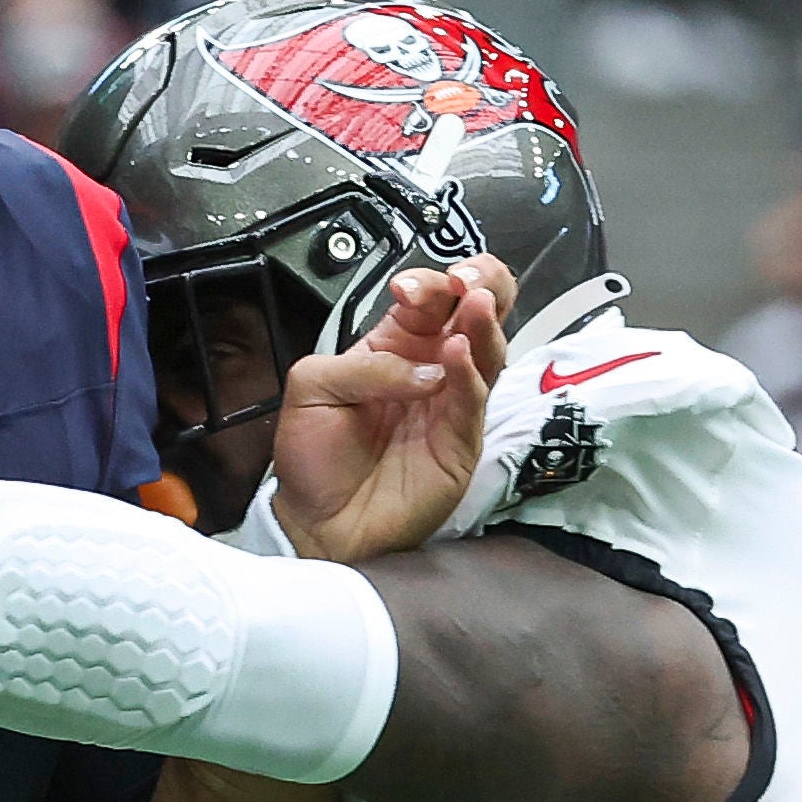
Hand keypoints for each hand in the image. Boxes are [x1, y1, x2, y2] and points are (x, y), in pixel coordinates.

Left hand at [269, 257, 503, 562]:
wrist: (318, 521)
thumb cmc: (314, 457)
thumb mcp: (313, 388)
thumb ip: (362, 365)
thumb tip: (422, 369)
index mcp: (395, 346)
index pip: (430, 299)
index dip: (427, 283)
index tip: (406, 289)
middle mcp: (432, 368)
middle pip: (477, 311)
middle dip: (481, 283)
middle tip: (467, 280)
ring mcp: (451, 403)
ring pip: (488, 350)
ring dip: (484, 323)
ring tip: (473, 303)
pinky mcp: (461, 441)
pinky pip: (474, 400)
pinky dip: (469, 375)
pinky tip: (457, 355)